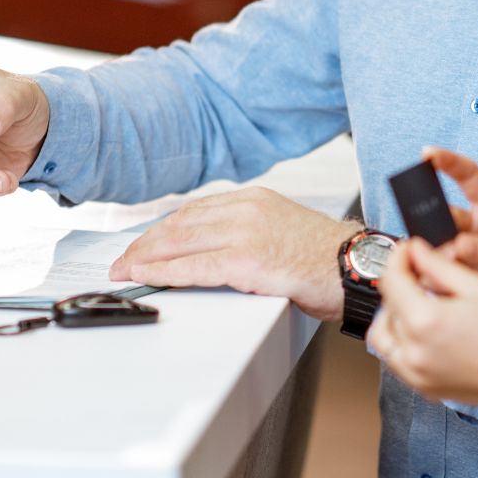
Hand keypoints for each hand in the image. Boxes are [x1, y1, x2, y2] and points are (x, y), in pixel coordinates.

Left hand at [108, 188, 356, 319]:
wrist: (354, 268)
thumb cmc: (324, 258)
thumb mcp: (281, 229)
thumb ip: (248, 231)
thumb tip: (214, 250)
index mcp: (254, 199)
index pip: (194, 210)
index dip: (162, 228)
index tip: (142, 243)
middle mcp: (247, 209)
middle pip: (181, 224)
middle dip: (146, 244)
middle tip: (122, 260)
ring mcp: (246, 234)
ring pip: (181, 243)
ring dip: (146, 258)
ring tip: (125, 271)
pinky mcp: (247, 261)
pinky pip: (194, 267)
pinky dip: (163, 273)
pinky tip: (146, 277)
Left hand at [371, 239, 477, 428]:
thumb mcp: (477, 285)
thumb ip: (437, 264)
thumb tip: (415, 250)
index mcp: (424, 322)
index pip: (392, 280)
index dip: (399, 257)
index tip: (409, 249)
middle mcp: (414, 353)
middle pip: (386, 307)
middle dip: (398, 285)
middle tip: (416, 272)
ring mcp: (418, 376)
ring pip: (385, 338)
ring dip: (395, 314)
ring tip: (419, 301)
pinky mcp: (427, 389)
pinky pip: (399, 361)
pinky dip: (403, 341)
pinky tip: (426, 328)